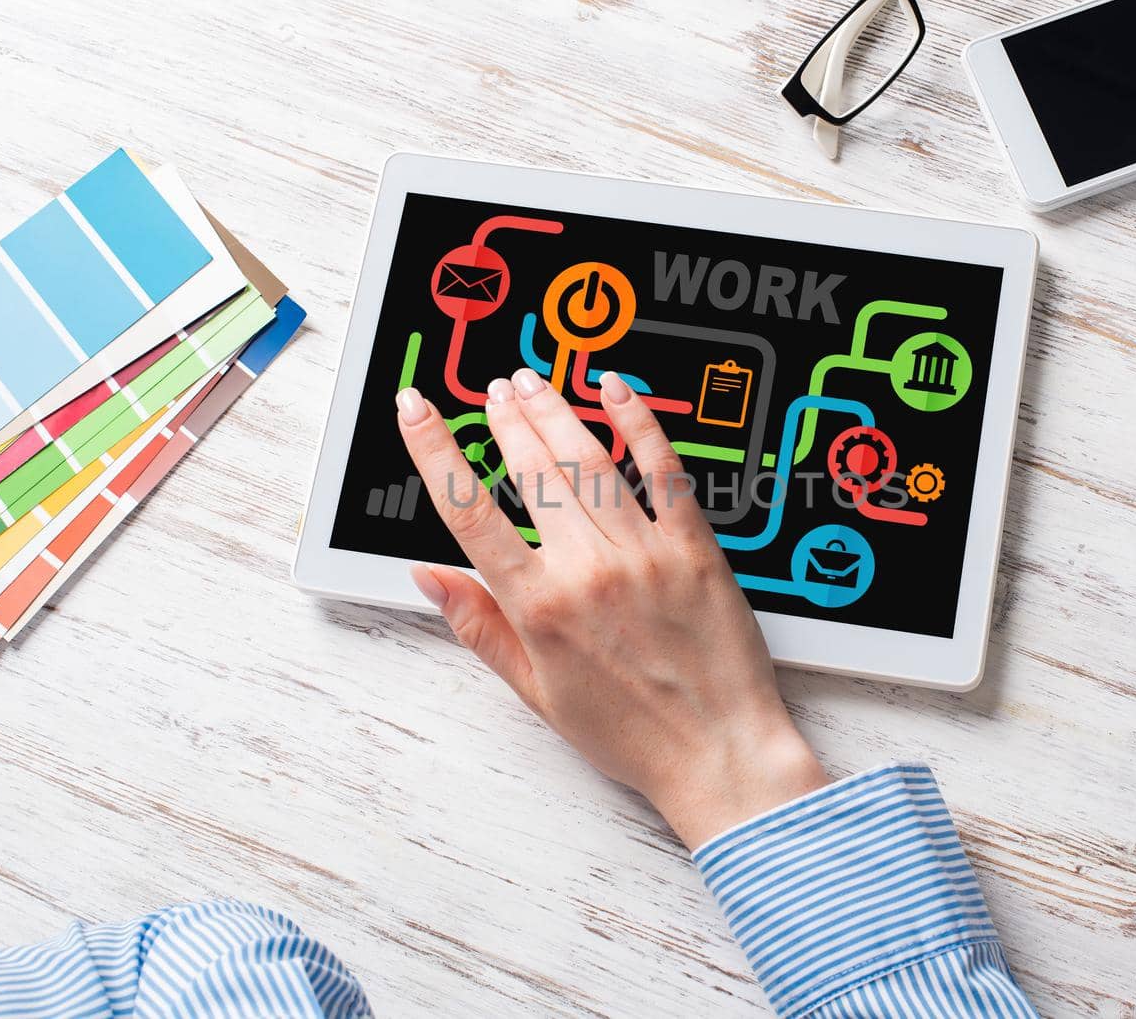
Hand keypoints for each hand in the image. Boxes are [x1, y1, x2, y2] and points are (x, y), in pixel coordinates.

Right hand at [396, 368, 827, 848]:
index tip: (415, 412)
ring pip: (588, 461)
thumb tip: (430, 577)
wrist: (719, 753)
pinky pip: (663, 469)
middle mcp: (589, 570)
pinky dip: (638, 422)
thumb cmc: (634, 733)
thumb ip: (480, 628)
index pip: (469, 512)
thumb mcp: (536, 694)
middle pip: (531, 470)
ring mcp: (645, 552)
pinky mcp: (696, 546)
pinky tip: (618, 390)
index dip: (435, 451)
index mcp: (541, 608)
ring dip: (554, 412)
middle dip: (504, 420)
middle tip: (492, 392)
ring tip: (531, 383)